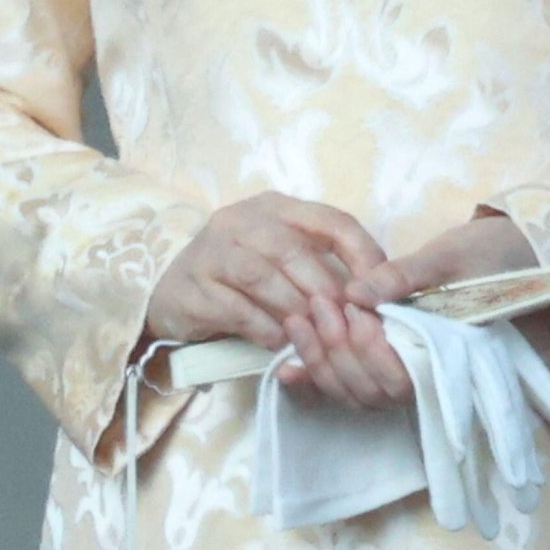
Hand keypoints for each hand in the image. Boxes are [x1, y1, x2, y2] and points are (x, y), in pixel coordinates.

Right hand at [145, 191, 383, 350]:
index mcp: (275, 206)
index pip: (330, 219)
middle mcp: (241, 220)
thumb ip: (317, 264)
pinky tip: (277, 342)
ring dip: (293, 309)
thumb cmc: (239, 276)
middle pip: (292, 249)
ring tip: (311, 334)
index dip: (361, 253)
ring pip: (262, 276)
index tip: (379, 289)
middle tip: (344, 322)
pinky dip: (262, 327)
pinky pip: (234, 308)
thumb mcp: (279, 258)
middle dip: (324, 289)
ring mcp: (211, 250)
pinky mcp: (192, 287)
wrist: (170, 292)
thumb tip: (370, 295)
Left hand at [274, 214, 533, 412]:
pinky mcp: (385, 363)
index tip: (353, 306)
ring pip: (355, 393)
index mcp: (447, 358)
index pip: (398, 379)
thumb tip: (356, 292)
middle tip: (321, 303)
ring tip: (299, 317)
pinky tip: (286, 365)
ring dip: (322, 361)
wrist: (503, 255)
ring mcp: (402, 373)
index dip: (369, 350)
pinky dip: (315, 380)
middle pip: (369, 391)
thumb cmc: (485, 257)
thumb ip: (404, 277)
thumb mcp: (448, 258)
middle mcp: (423, 377)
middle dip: (338, 350)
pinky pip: (349, 385)